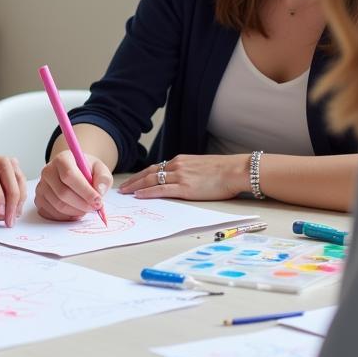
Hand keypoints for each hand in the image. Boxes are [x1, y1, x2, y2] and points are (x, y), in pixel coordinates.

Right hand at [35, 149, 112, 220]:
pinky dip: (66, 217)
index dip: (84, 191)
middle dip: (82, 204)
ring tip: (86, 209)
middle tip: (95, 208)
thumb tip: (99, 191)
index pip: (69, 175)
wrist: (74, 172)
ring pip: (58, 205)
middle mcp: (48, 171)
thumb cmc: (86, 171)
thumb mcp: (100, 169)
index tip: (98, 201)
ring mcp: (41, 185)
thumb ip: (103, 178)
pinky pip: (52, 213)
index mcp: (62, 159)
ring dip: (76, 212)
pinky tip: (76, 212)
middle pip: (62, 193)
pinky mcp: (39, 198)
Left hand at [119, 153, 247, 200]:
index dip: (142, 174)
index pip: (156, 167)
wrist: (235, 170)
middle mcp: (177, 166)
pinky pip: (162, 190)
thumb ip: (189, 171)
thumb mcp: (201, 166)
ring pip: (152, 180)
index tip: (133, 180)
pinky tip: (139, 195)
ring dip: (136, 186)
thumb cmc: (223, 170)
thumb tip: (183, 179)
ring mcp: (180, 176)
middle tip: (122, 188)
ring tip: (125, 192)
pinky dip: (148, 192)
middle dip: (134, 180)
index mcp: (181, 161)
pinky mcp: (185, 187)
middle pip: (149, 173)